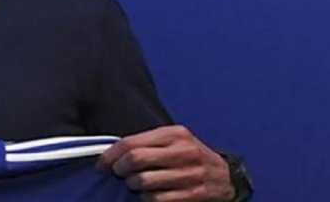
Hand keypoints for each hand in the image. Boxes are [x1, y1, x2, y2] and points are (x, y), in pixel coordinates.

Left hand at [97, 125, 234, 201]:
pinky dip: (147, 198)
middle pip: (135, 160)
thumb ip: (146, 144)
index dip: (110, 155)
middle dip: (120, 170)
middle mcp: (183, 151)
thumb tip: (110, 154)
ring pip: (144, 182)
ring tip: (136, 184)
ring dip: (133, 186)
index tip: (102, 164)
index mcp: (174, 134)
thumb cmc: (189, 157)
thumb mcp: (173, 141)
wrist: (226, 176)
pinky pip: (158, 199)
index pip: (131, 143)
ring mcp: (191, 174)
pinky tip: (149, 195)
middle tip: (119, 174)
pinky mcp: (195, 194)